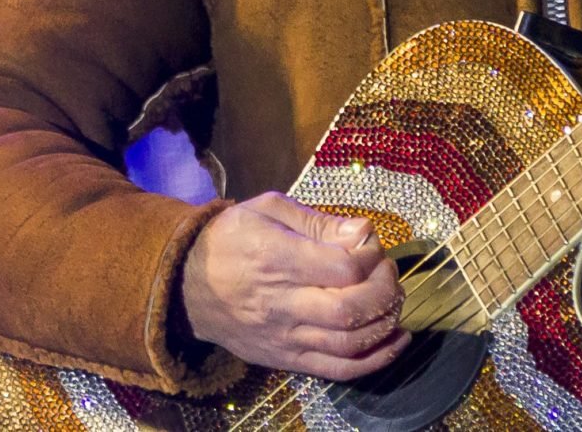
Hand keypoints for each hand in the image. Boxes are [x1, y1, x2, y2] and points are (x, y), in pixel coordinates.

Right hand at [181, 192, 408, 380]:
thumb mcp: (267, 210)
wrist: (185, 285)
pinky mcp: (285, 359)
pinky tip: (396, 340)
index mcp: (275, 259)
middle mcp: (280, 304)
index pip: (342, 268)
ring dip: (385, 323)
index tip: (370, 244)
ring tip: (392, 300)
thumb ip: (318, 222)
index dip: (370, 256)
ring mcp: (283, 337)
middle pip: (349, 310)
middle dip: (384, 290)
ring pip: (348, 343)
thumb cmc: (231, 239)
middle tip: (387, 272)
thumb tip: (363, 233)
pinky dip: (375, 360)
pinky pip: (337, 370)